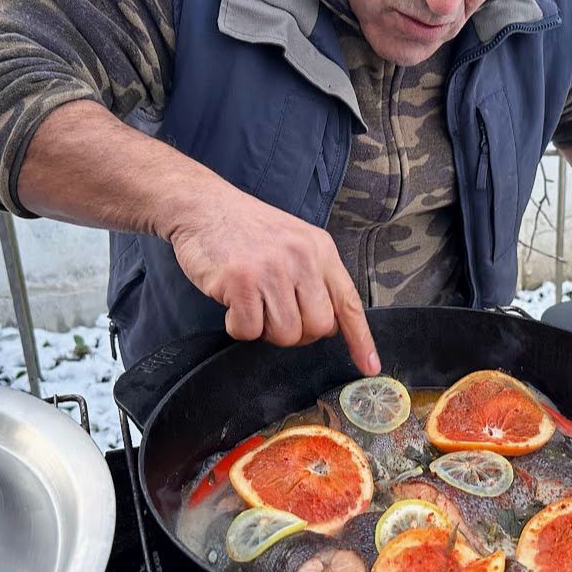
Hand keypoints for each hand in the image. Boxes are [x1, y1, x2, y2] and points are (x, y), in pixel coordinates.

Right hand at [167, 183, 380, 375]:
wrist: (202, 206)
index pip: (349, 302)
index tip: (370, 366)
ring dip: (265, 330)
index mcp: (320, 249)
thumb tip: (328, 324)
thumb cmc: (246, 229)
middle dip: (297, 334)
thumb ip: (314, 277)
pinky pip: (249, 331)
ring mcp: (272, 269)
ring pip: (285, 334)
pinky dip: (237, 326)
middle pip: (318, 328)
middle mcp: (302, 258)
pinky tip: (232, 303)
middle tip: (275, 315)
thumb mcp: (294, 242)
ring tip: (252, 304)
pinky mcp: (242, 282)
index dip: (360, 339)